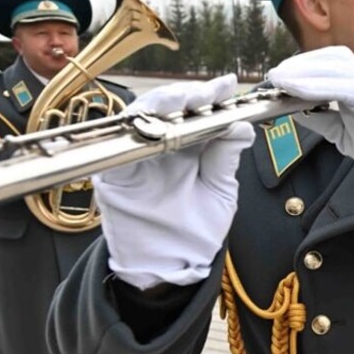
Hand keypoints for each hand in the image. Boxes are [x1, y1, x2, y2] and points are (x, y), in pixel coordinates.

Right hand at [95, 75, 254, 289]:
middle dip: (188, 94)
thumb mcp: (220, 191)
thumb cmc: (196, 232)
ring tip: (185, 100)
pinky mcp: (112, 174)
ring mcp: (134, 158)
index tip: (227, 85)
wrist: (171, 269)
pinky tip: (155, 120)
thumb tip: (242, 125)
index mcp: (186, 147)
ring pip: (140, 117)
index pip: (195, 112)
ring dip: (162, 104)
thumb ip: (226, 158)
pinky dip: (135, 129)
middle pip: (167, 107)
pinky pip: (117, 144)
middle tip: (208, 92)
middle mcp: (159, 147)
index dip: (210, 96)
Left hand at [269, 47, 353, 198]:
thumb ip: (322, 118)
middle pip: (331, 58)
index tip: (280, 75)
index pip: (331, 61)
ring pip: (335, 67)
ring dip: (303, 72)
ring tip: (280, 80)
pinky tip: (296, 90)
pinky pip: (341, 86)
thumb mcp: (343, 132)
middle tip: (274, 76)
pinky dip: (316, 86)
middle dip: (299, 64)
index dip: (303, 64)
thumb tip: (296, 111)